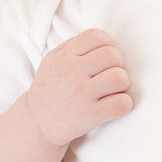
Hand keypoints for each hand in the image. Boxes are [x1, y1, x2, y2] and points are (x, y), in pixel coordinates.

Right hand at [26, 29, 132, 145]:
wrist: (36, 124)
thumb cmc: (51, 89)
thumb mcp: (52, 61)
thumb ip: (73, 46)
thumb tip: (101, 39)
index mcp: (64, 58)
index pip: (94, 36)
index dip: (107, 43)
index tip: (106, 55)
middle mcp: (72, 74)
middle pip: (111, 55)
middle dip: (118, 63)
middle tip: (111, 73)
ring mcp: (80, 95)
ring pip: (119, 78)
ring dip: (122, 83)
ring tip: (114, 89)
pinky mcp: (89, 116)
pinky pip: (120, 104)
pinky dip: (125, 104)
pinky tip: (116, 104)